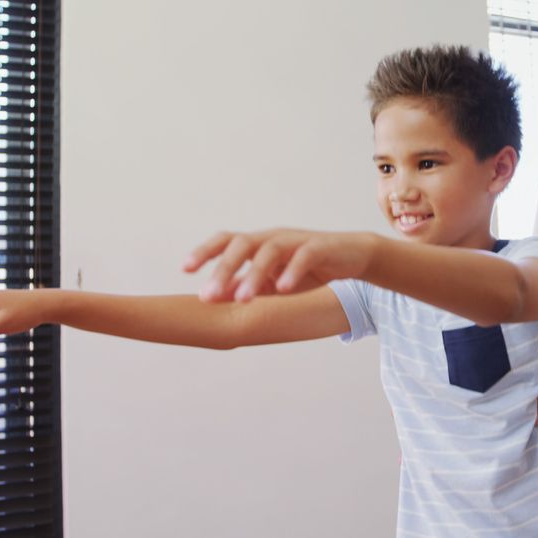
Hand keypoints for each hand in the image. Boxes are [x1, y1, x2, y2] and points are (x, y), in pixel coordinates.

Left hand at [184, 229, 378, 301]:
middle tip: (208, 296)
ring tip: (242, 300)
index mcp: (260, 244)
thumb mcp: (274, 281)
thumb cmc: (310, 269)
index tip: (185, 269)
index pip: (227, 241)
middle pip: (242, 244)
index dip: (205, 252)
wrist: (353, 257)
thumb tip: (215, 297)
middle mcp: (274, 237)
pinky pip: (303, 256)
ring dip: (253, 275)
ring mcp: (296, 240)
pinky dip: (291, 272)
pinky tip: (283, 289)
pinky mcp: (320, 247)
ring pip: (269, 250)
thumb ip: (248, 285)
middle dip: (223, 269)